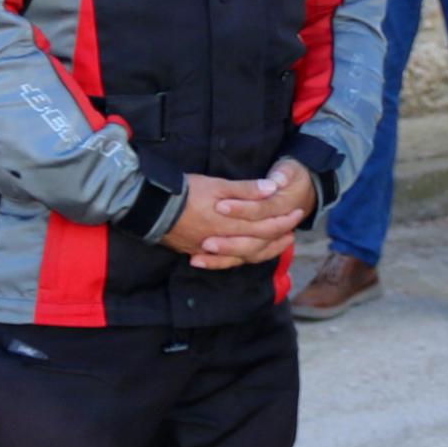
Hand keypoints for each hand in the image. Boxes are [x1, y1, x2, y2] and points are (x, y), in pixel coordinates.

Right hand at [157, 170, 311, 265]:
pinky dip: (236, 260)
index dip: (282, 221)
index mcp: (230, 223)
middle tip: (293, 231)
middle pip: (257, 243)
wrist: (151, 207)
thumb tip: (272, 189)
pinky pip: (222, 261)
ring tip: (277, 245)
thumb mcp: (217, 184)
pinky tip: (244, 257)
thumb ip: (245, 189)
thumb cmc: (186, 192)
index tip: (297, 214)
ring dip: (262, 251)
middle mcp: (223, 240)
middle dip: (277, 236)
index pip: (264, 225)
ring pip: (242, 255)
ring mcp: (209, 249)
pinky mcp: (196, 251)